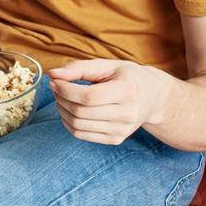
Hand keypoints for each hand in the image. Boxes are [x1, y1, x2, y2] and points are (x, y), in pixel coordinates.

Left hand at [47, 59, 171, 145]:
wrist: (152, 97)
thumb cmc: (127, 77)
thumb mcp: (107, 65)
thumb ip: (79, 68)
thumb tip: (53, 74)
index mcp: (128, 91)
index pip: (89, 97)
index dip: (66, 90)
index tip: (55, 81)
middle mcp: (128, 114)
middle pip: (81, 112)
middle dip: (61, 99)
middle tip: (56, 87)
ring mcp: (122, 130)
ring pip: (78, 125)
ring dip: (62, 110)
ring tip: (61, 97)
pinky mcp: (116, 140)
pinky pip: (82, 135)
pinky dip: (68, 123)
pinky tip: (68, 110)